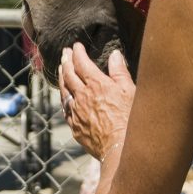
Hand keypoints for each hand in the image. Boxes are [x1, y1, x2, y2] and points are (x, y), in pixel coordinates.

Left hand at [59, 42, 135, 159]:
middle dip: (66, 61)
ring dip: (62, 77)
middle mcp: (82, 96)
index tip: (76, 46)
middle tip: (65, 53)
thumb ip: (120, 72)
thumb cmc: (131, 119)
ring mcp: (76, 112)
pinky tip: (65, 96)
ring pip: (64, 91)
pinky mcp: (75, 126)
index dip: (78, 52)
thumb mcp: (130, 91)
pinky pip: (65, 109)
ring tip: (61, 69)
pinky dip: (64, 98)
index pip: (82, 62)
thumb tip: (114, 54)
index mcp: (96, 84)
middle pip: (69, 74)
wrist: (121, 148)